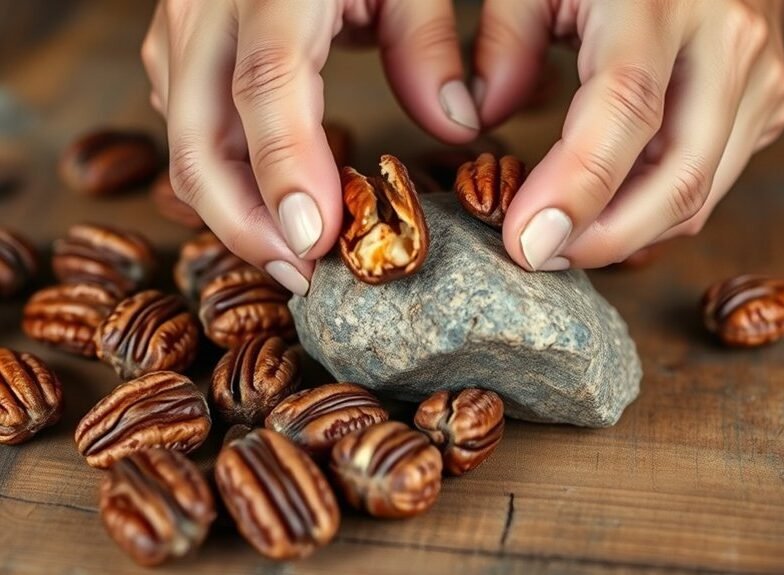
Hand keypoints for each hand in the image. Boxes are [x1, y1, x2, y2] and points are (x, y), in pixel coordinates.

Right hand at [142, 0, 479, 293]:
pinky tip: (269, 203)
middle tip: (302, 278)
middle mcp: (209, 2)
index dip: (285, 169)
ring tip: (296, 254)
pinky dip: (222, 173)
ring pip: (183, 137)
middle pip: (197, 133)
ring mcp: (182, 21)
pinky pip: (184, 121)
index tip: (316, 243)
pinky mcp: (178, 40)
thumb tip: (456, 127)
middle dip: (244, 221)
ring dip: (232, 207)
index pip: (266, 85)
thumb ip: (428, 43)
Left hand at [473, 0, 783, 269]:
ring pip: (700, 196)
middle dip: (605, 239)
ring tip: (564, 234)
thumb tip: (474, 123)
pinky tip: (610, 206)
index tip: (525, 241)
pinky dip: (655, 211)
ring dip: (627, 233)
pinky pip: (712, 184)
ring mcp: (760, 77)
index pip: (625, 109)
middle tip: (538, 255)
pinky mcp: (769, 105)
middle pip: (679, 177)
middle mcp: (728, 40)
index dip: (575, 187)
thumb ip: (503, 40)